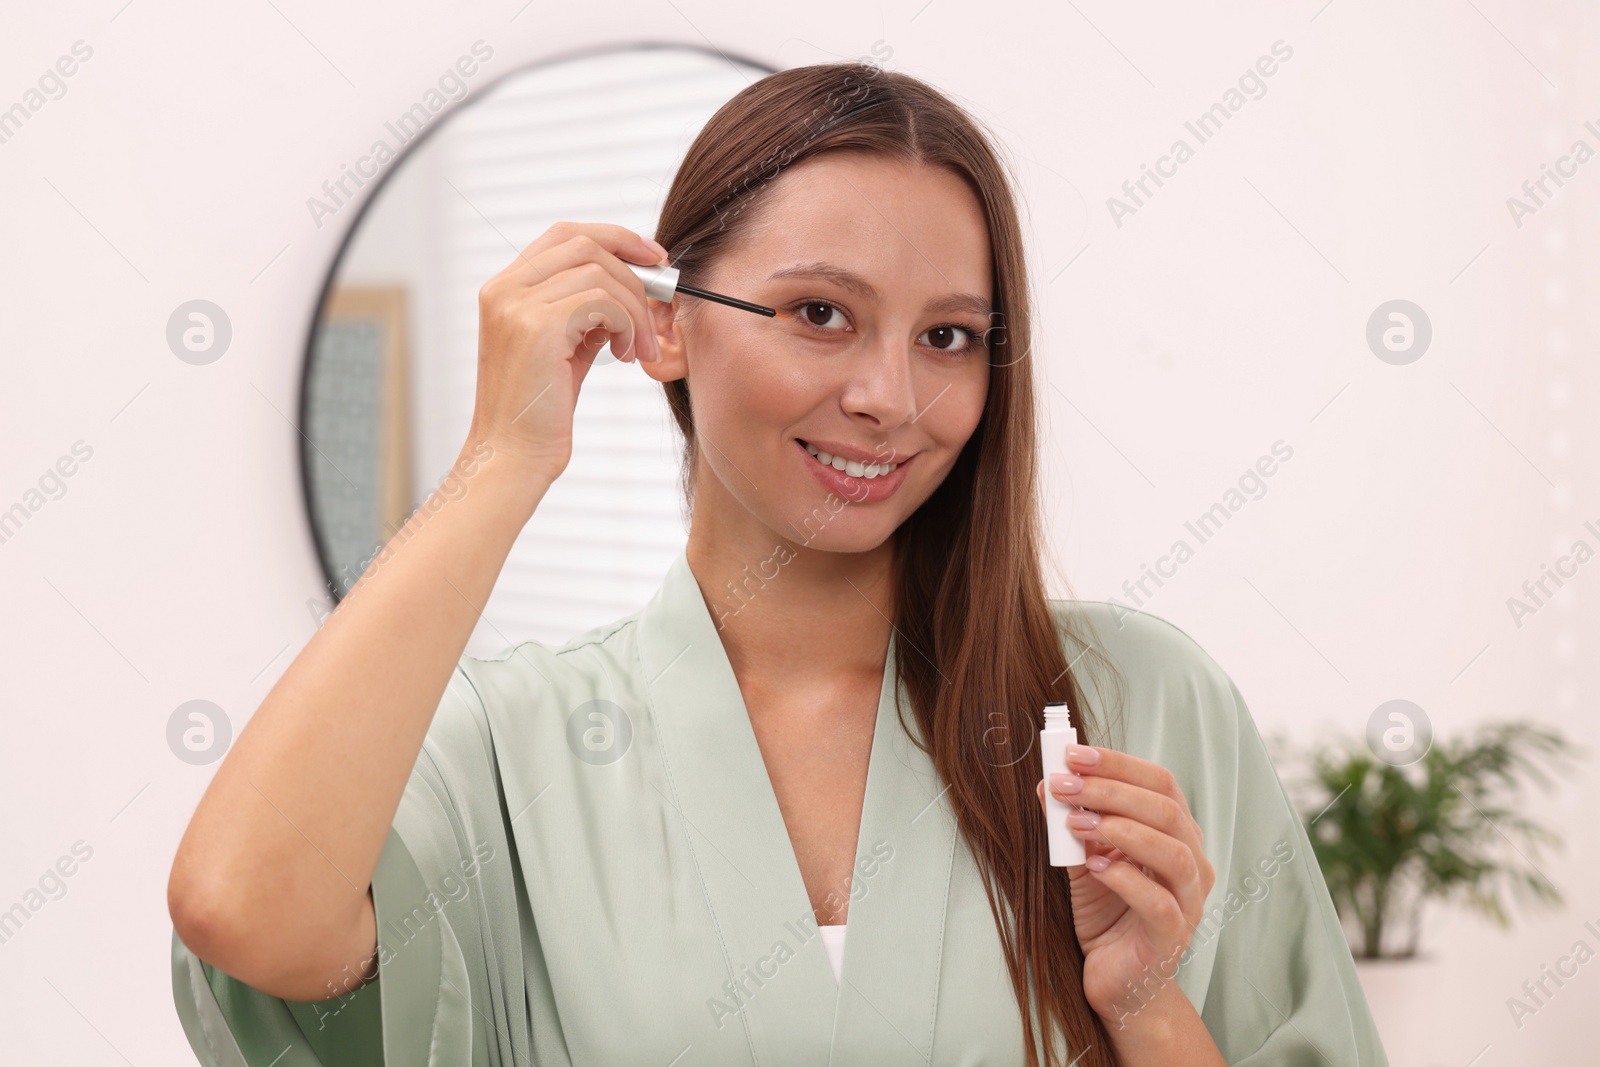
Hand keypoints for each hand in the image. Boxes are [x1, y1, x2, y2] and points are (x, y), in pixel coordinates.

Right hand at [466, 220, 669, 478]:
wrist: (512, 456)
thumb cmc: (540, 411)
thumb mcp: (565, 348)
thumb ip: (586, 311)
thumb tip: (634, 280)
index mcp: (504, 288)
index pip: (564, 234)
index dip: (615, 237)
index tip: (653, 258)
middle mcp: (503, 288)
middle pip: (584, 242)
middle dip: (634, 268)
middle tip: (660, 305)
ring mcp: (516, 304)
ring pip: (600, 272)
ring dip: (634, 308)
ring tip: (639, 347)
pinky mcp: (537, 326)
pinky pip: (602, 301)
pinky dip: (627, 324)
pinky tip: (626, 355)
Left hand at [1036, 746, 1214, 1025]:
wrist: (1116, 979)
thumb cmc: (1106, 912)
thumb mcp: (1084, 859)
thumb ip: (1072, 823)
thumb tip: (1048, 782)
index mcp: (1177, 834)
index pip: (1160, 782)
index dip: (1118, 764)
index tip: (1073, 755)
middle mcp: (1192, 862)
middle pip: (1166, 810)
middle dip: (1110, 791)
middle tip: (1065, 785)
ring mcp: (1189, 900)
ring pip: (1172, 851)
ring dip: (1119, 829)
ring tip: (1075, 825)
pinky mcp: (1173, 936)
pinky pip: (1159, 902)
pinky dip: (1125, 879)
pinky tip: (1096, 869)